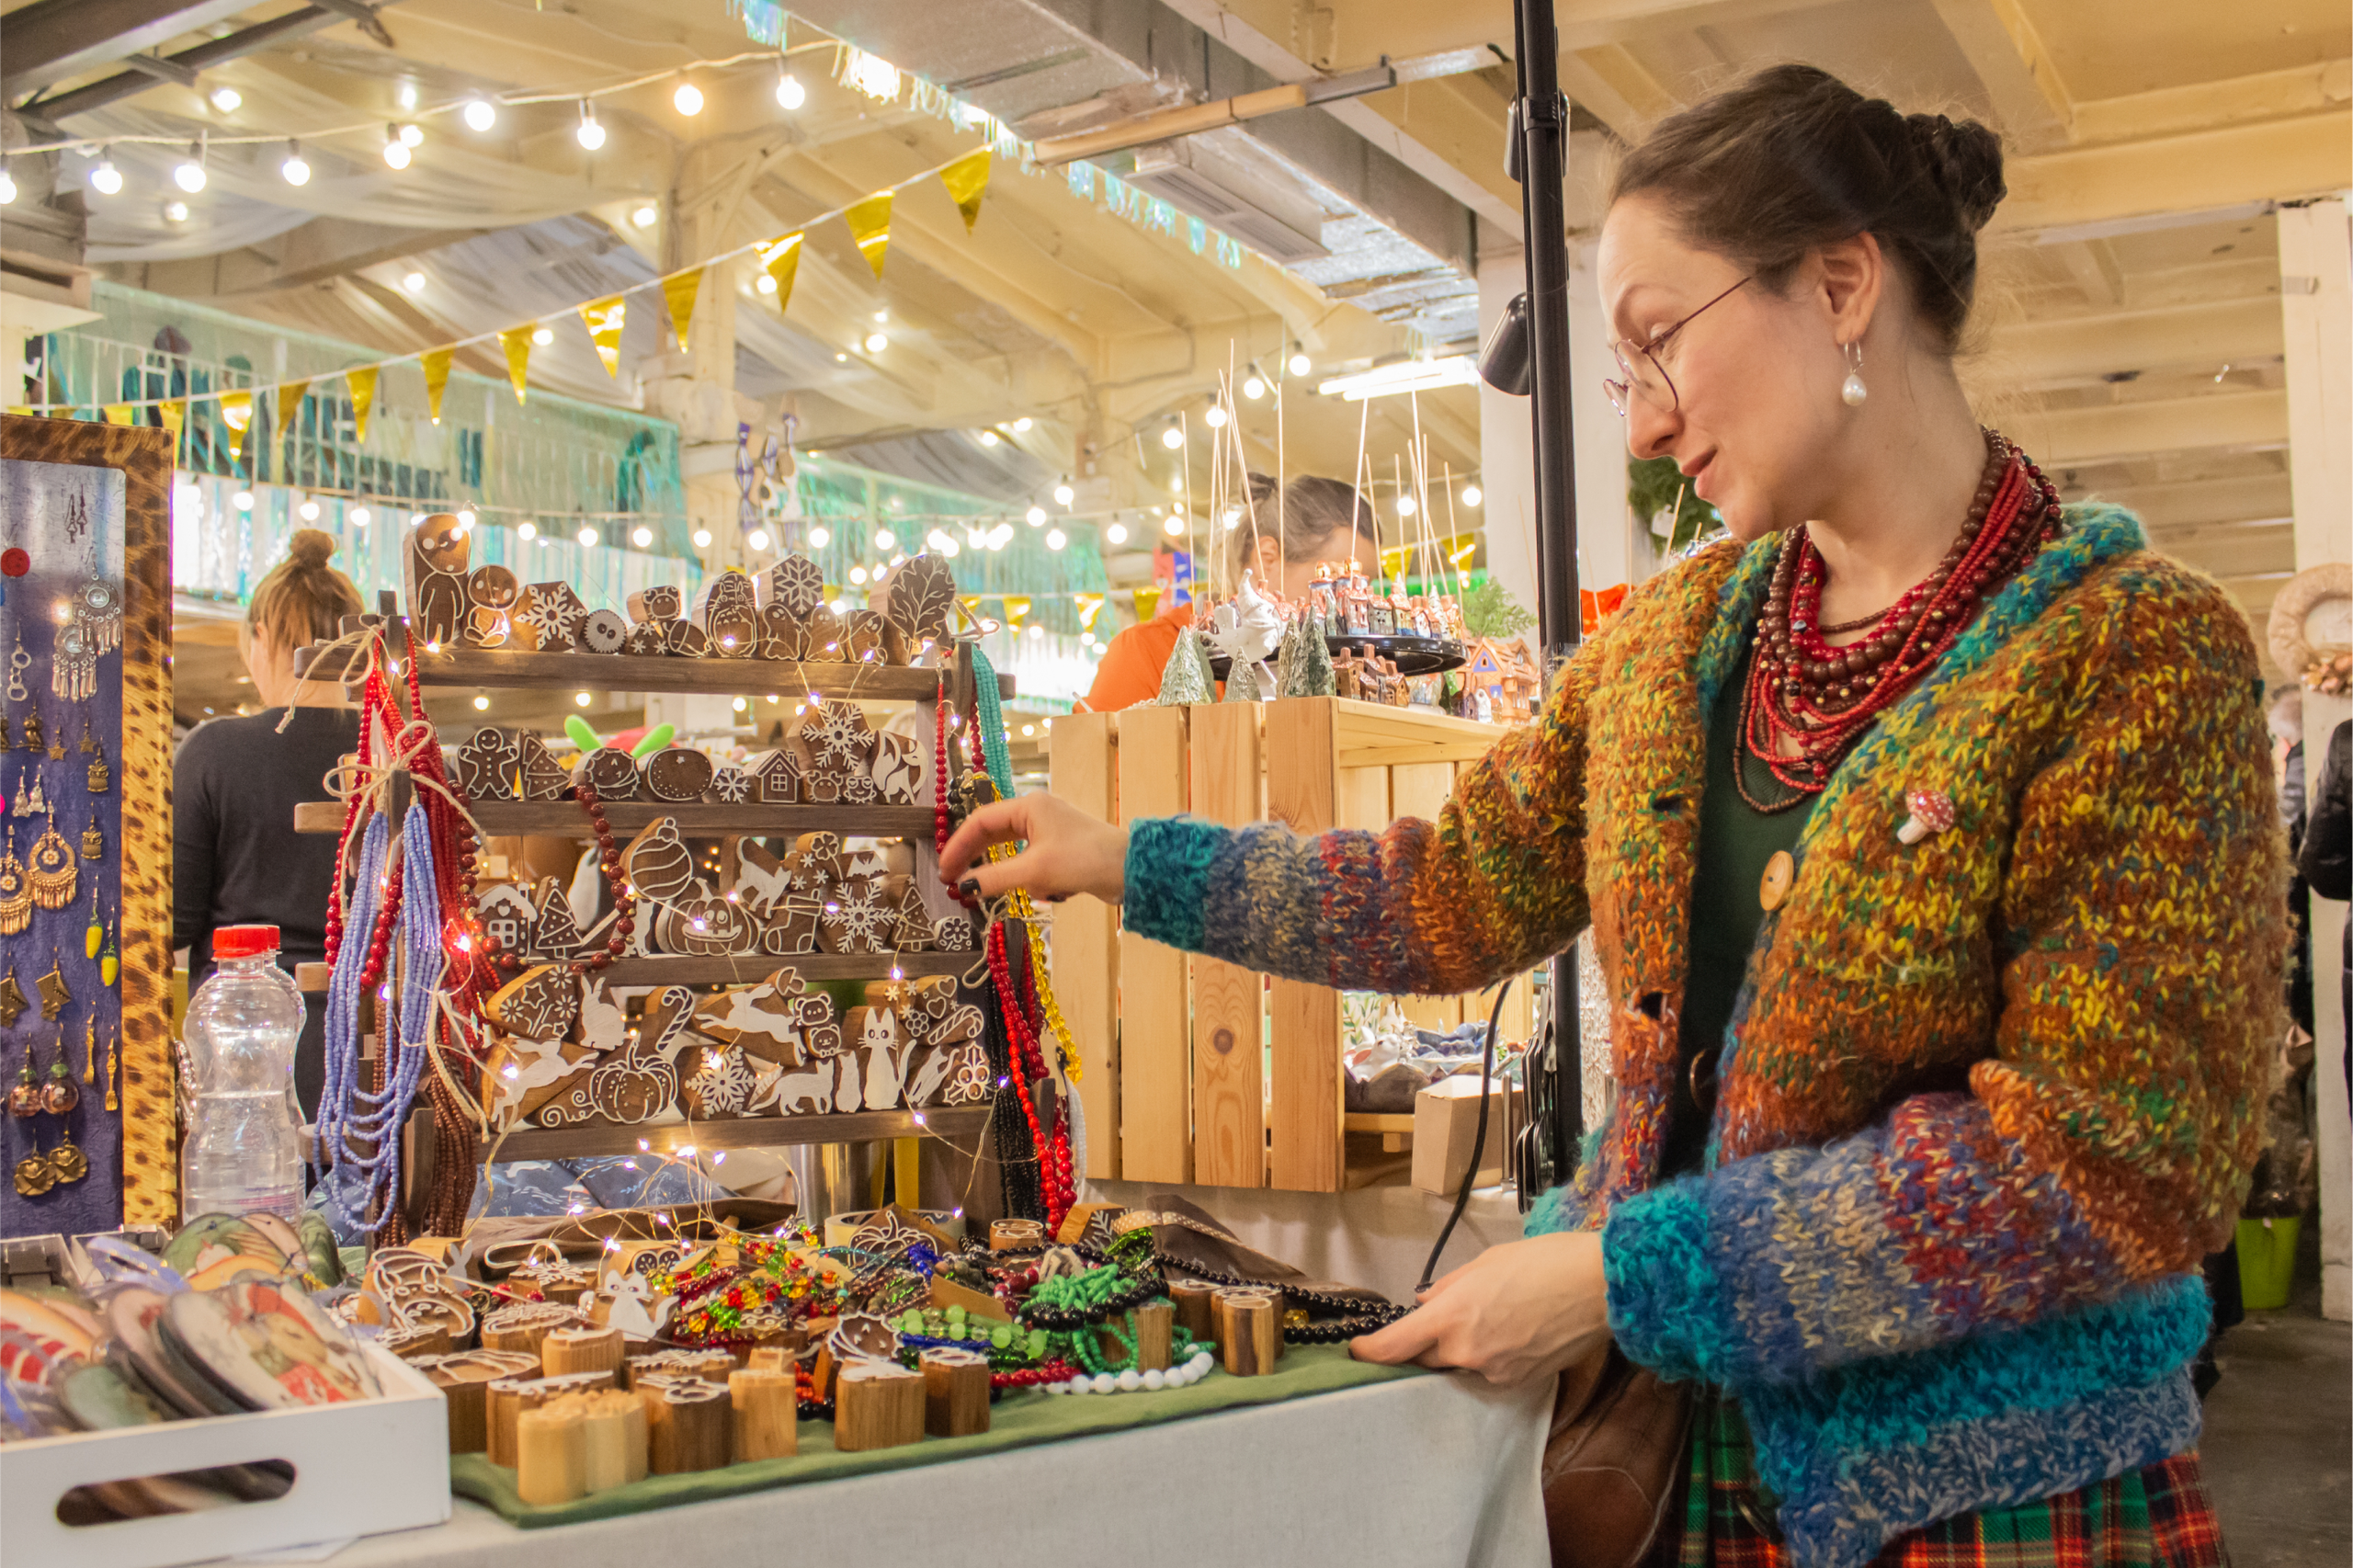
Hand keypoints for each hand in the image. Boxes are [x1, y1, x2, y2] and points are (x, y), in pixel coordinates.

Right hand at [936, 789, 1130, 904]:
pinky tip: (1058, 891)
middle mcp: (1037, 813)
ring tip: (1038, 890)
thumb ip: (994, 878)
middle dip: (980, 862)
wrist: (1130, 870)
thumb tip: (963, 887)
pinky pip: (1034, 866)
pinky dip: (1037, 882)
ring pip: (1015, 856)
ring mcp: (1050, 831)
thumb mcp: (1033, 871)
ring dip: (1020, 877)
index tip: (944, 872)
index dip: (958, 846)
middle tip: (957, 885)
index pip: (980, 821)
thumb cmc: (1081, 861)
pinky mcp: (1061, 851)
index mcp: (1028, 806)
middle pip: (994, 836)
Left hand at [1349, 1231, 1610, 1385]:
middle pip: (1426, 1357)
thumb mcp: (1486, 1263)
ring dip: (1463, 1346)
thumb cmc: (1545, 1263)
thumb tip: (1427, 1303)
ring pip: (1460, 1364)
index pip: (1395, 1345)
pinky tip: (1514, 1330)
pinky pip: (1489, 1371)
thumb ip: (1449, 1287)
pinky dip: (1491, 1355)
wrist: (1601, 1288)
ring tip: (1493, 1316)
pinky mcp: (1518, 1382)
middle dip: (1426, 1342)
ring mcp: (1493, 1371)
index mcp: (1452, 1316)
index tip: (1358, 1350)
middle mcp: (1467, 1351)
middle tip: (1445, 1317)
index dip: (1370, 1351)